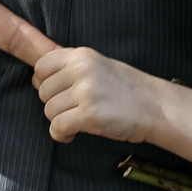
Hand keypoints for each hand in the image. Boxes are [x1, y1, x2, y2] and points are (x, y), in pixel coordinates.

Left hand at [30, 44, 166, 144]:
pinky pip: (57, 127)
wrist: (155, 106)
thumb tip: (36, 75)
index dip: (45, 83)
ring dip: (60, 121)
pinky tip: (74, 133)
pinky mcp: (89, 115)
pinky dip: (62, 135)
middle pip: (43, 92)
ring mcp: (86, 92)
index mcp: (81, 55)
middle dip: (54, 105)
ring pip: (49, 111)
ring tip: (78, 120)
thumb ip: (70, 67)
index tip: (59, 93)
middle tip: (74, 109)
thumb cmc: (126, 89)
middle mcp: (81, 70)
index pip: (41, 67)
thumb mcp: (97, 65)